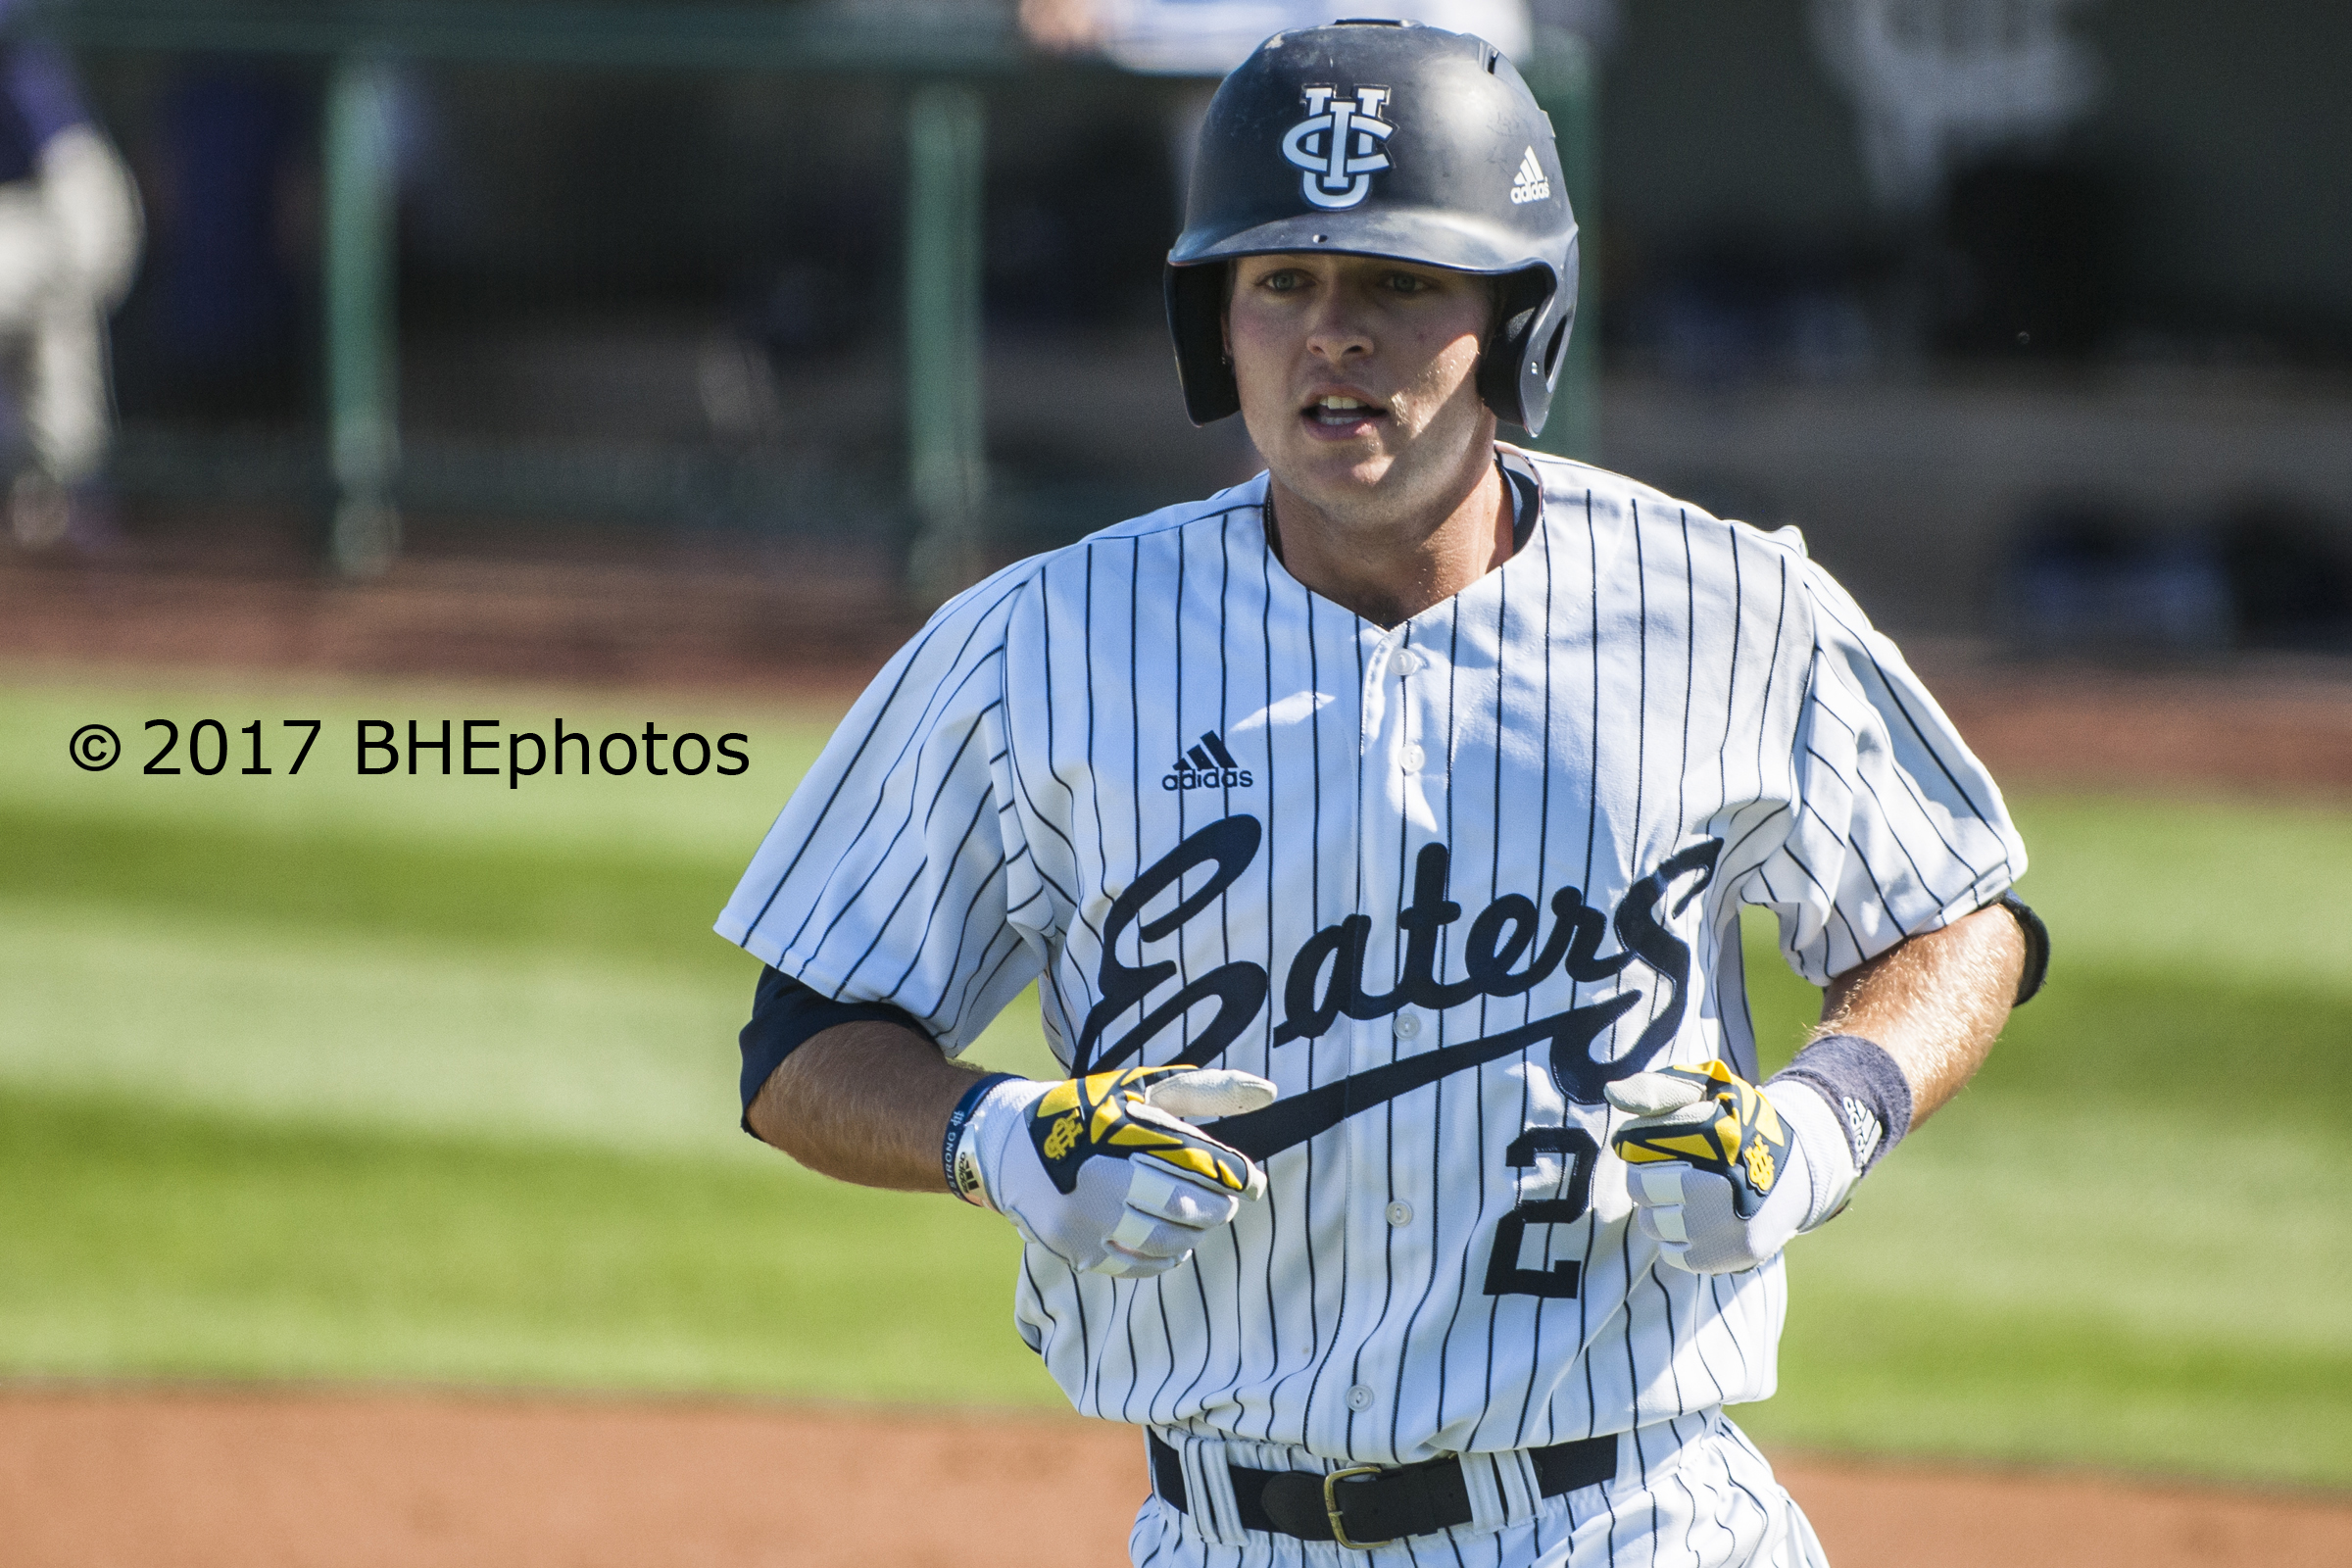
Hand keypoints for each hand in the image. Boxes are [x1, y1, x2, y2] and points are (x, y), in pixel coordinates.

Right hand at [957, 1065, 1275, 1276]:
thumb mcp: (1143, 1089)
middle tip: (1227, 1205)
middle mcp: (1102, 1172)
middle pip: (1184, 1206)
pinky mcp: (1073, 1246)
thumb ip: (1207, 1089)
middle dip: (1217, 1209)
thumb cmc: (1092, 1111)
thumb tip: (1270, 1092)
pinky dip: (1162, 1261)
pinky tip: (1174, 1250)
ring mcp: (1085, 1216)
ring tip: (1200, 1226)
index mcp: (1122, 1128)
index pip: (1197, 1161)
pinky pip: (1132, 1266)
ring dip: (1193, 1237)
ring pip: (1162, 1241)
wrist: (1010, 1143)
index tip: (1254, 1183)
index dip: (1235, 1176)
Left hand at [1605, 1061, 1853, 1273]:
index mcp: (1714, 1146)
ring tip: (1681, 1197)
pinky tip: (1696, 1221)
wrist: (1799, 1170)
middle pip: (1644, 1195)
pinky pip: (1677, 1255)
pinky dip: (1677, 1240)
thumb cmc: (1740, 1127)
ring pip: (1655, 1227)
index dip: (1639, 1157)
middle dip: (1646, 1183)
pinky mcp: (1736, 1255)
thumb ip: (1658, 1089)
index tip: (1652, 1152)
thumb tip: (1612, 1094)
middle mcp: (1721, 1192)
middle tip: (1667, 1173)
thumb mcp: (1707, 1092)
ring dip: (1659, 1212)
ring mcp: (1730, 1228)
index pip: (1642, 1164)